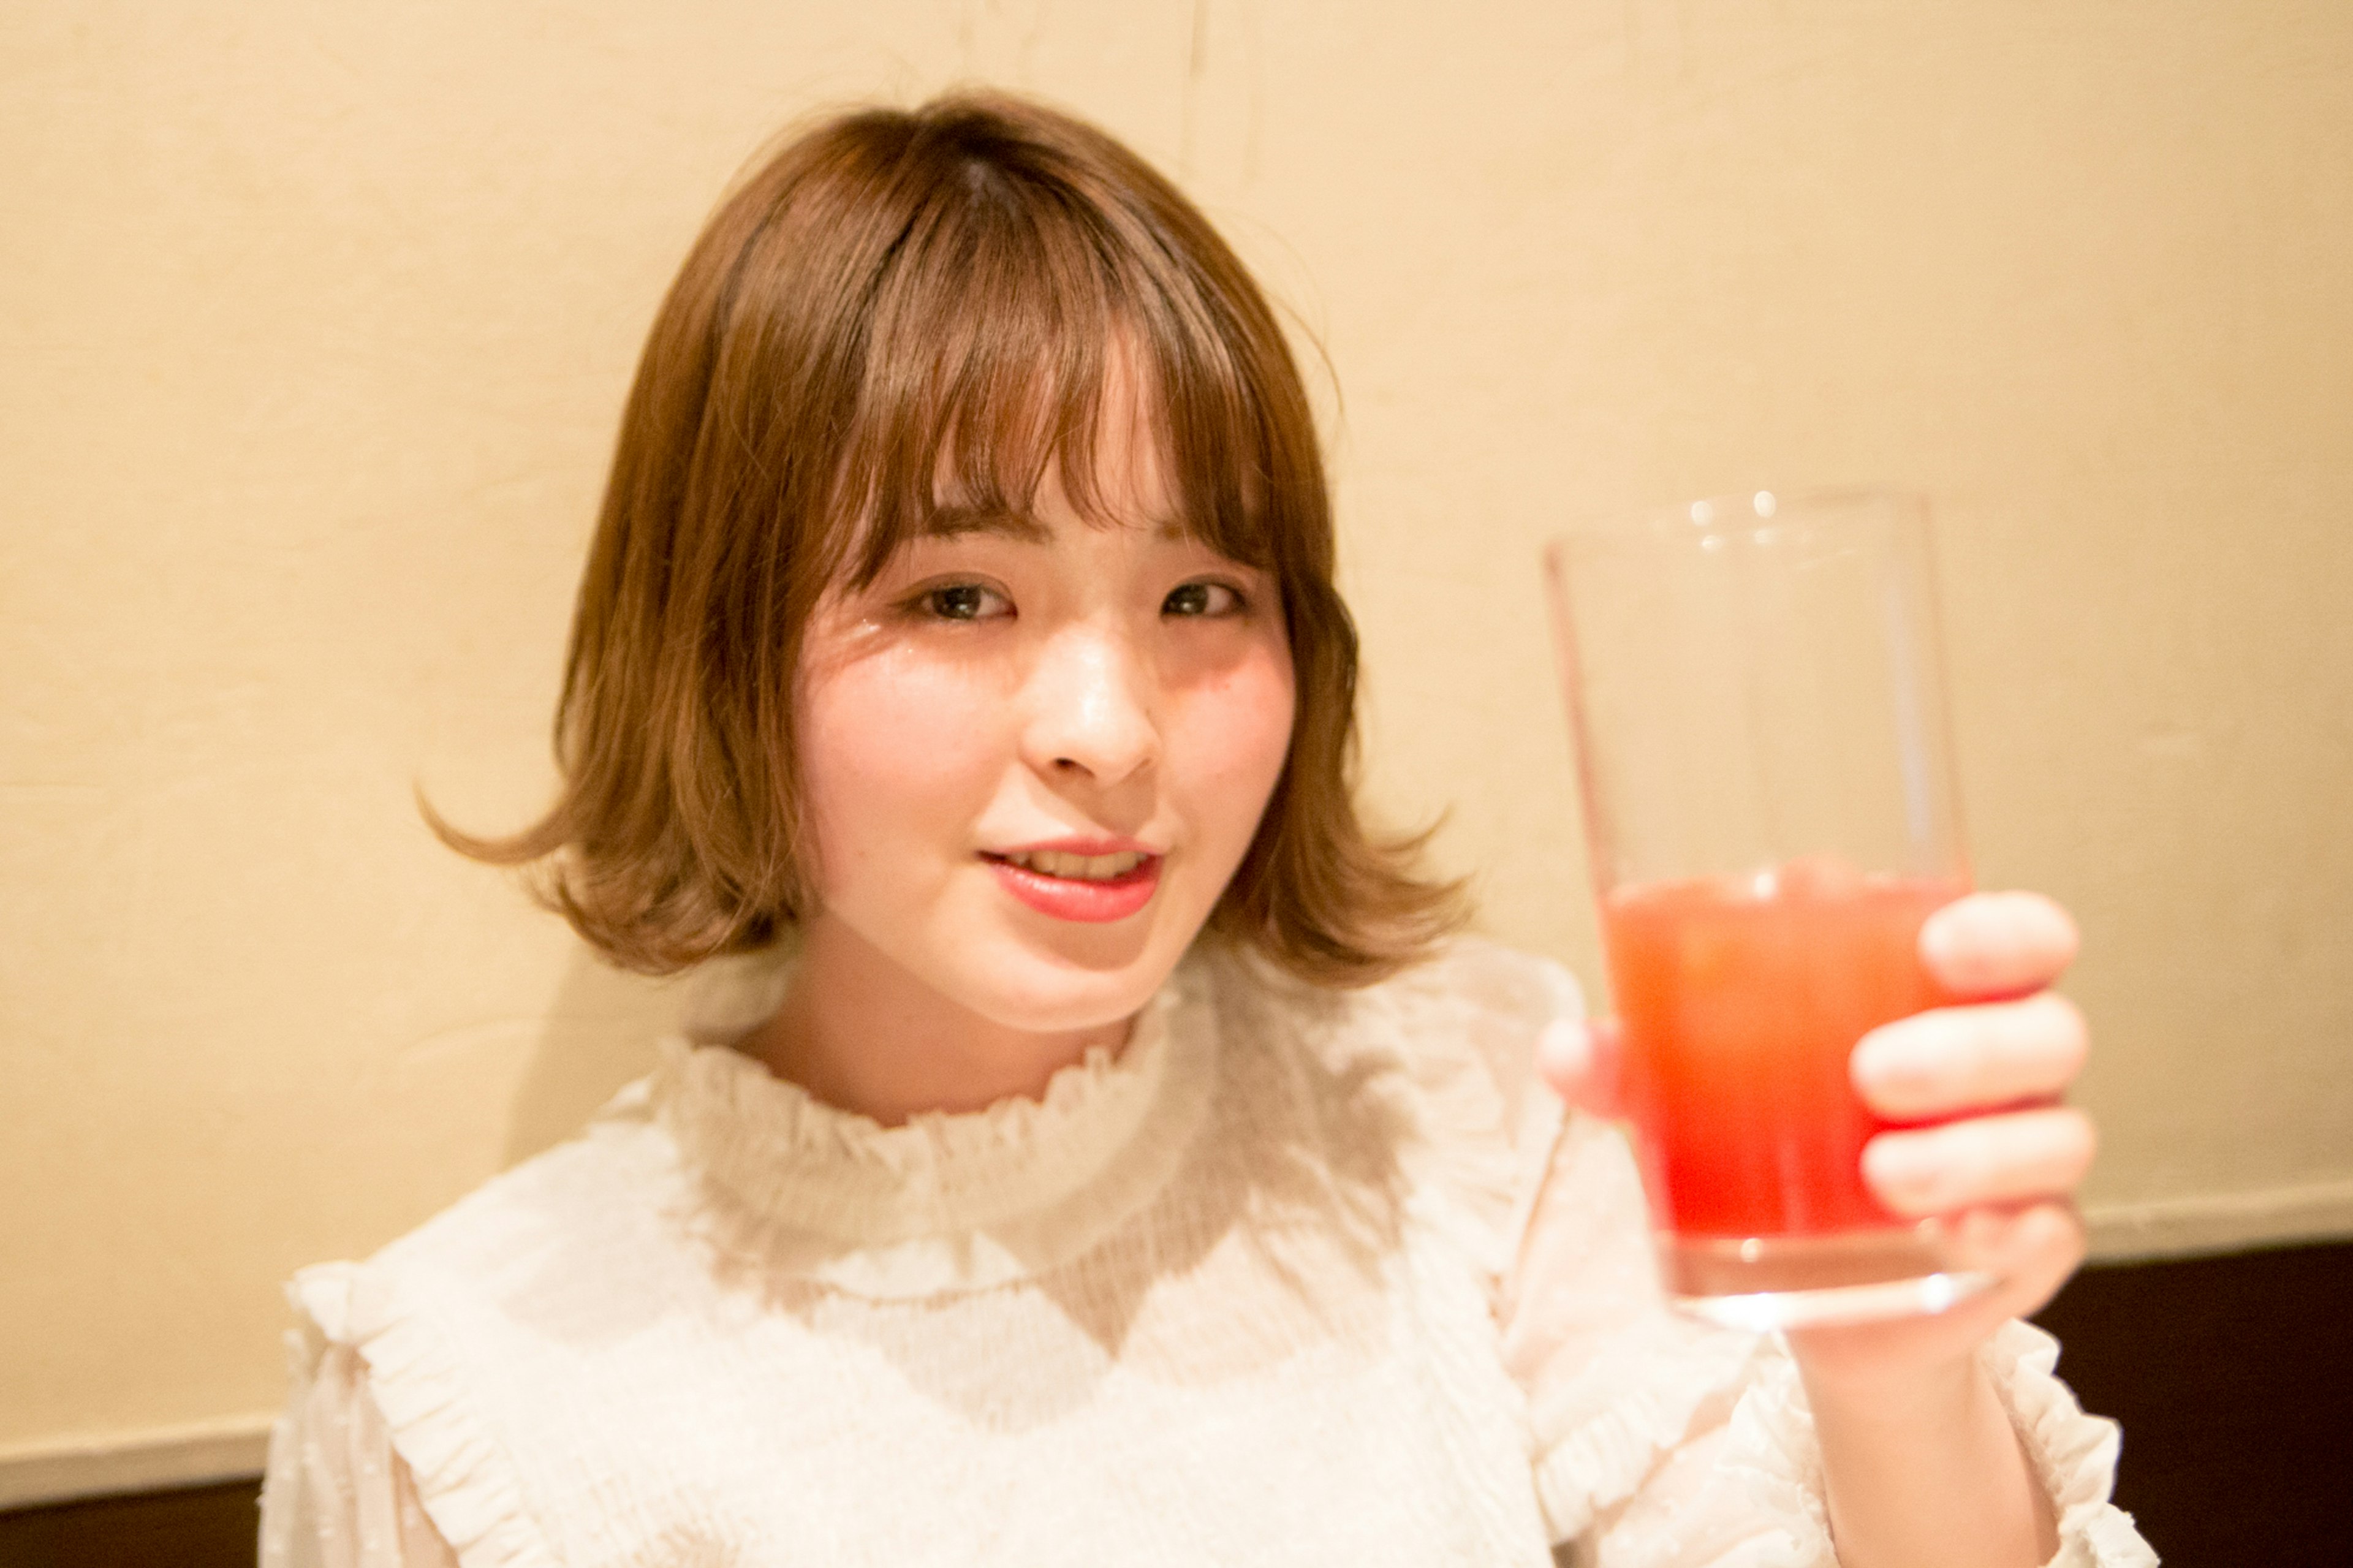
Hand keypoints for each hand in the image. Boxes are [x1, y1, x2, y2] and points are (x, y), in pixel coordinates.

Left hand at [1535, 890, 2096, 1385]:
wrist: (1807, 1286)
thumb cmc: (1770, 1144)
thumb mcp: (1701, 1094)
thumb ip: (1640, 1065)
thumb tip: (1565, 1048)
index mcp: (1947, 998)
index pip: (2026, 938)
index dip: (2008, 931)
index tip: (1939, 941)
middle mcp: (2007, 1072)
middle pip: (2046, 1032)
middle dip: (1971, 1046)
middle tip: (1874, 1071)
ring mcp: (2023, 1161)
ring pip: (2052, 1134)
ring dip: (1972, 1149)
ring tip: (1881, 1171)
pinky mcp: (2023, 1250)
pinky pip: (2048, 1235)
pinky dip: (2005, 1231)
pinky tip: (1953, 1236)